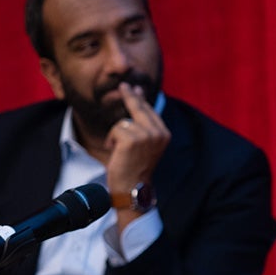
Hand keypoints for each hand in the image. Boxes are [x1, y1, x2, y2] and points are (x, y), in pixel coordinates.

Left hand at [105, 84, 169, 227]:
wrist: (133, 189)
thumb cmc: (135, 169)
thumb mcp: (145, 146)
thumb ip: (144, 128)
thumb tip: (137, 104)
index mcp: (164, 135)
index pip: (150, 111)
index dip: (141, 100)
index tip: (135, 88)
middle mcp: (159, 133)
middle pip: (140, 108)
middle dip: (130, 96)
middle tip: (124, 85)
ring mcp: (147, 136)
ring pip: (124, 122)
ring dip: (116, 135)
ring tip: (118, 150)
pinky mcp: (133, 139)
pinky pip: (116, 129)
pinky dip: (111, 140)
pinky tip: (115, 152)